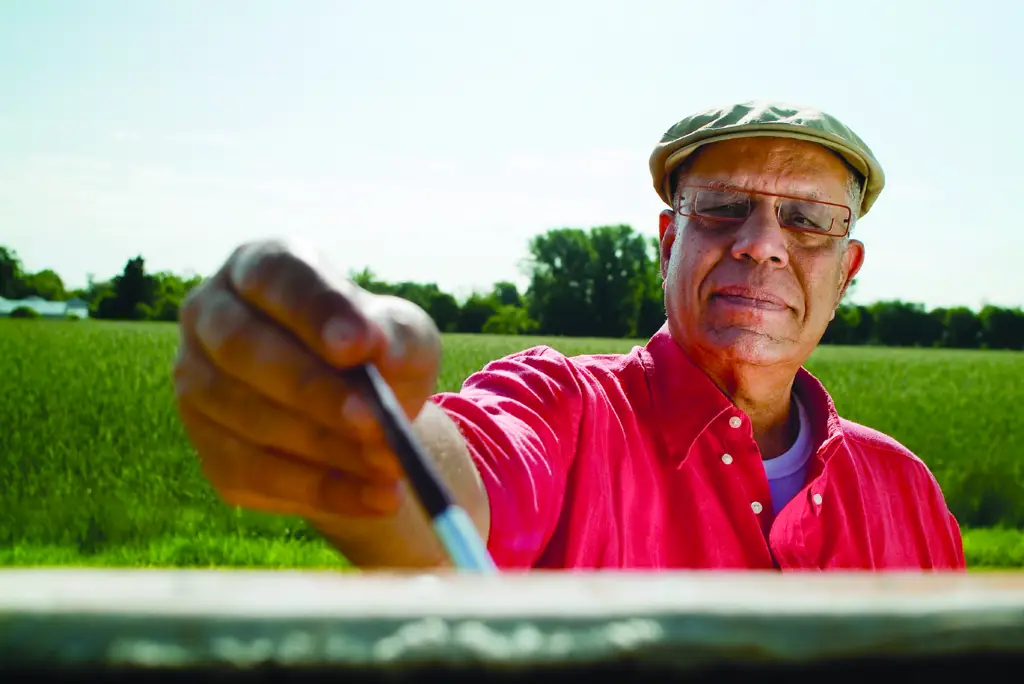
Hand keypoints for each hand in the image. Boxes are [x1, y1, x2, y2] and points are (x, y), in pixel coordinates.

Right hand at [172, 239, 442, 521]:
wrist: (361, 413)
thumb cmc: (378, 352)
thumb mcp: (403, 335)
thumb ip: (396, 335)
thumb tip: (376, 347)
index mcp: (260, 267)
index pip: (275, 277)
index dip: (315, 311)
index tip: (359, 345)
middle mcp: (211, 316)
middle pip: (243, 348)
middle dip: (312, 388)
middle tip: (373, 419)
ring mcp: (198, 385)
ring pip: (246, 416)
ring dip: (323, 446)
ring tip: (391, 462)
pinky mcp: (209, 449)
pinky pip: (255, 474)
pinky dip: (321, 490)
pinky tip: (376, 497)